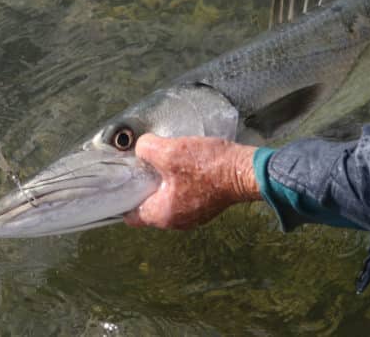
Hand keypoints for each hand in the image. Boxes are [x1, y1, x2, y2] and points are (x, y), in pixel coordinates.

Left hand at [124, 135, 259, 229]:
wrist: (245, 170)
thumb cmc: (208, 166)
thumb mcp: (170, 152)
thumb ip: (147, 149)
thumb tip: (141, 148)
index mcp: (163, 214)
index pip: (131, 215)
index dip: (124, 197)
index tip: (124, 180)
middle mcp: (177, 221)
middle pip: (150, 206)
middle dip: (146, 186)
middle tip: (146, 165)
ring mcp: (194, 216)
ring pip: (169, 200)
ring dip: (166, 184)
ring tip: (167, 162)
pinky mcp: (207, 206)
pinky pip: (186, 196)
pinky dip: (182, 184)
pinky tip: (187, 165)